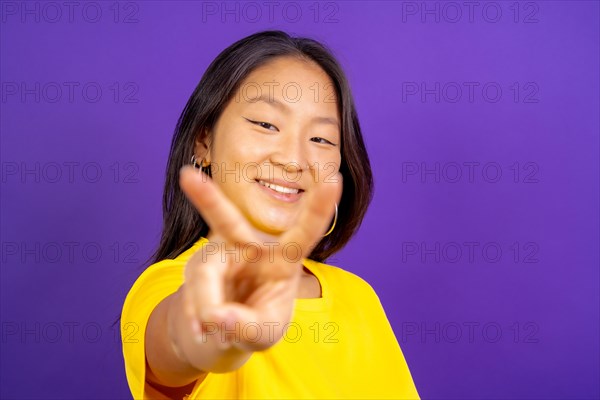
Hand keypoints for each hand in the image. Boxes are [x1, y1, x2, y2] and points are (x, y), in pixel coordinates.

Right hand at [176, 165, 341, 353]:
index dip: (319, 208)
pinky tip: (204, 327)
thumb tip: (217, 317)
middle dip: (208, 199)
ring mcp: (219, 253)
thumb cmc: (257, 323)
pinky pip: (190, 292)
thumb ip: (247, 328)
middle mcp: (249, 246)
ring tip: (212, 330)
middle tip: (187, 176)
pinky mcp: (198, 265)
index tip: (333, 179)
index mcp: (283, 259)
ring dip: (206, 308)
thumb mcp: (263, 335)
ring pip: (204, 276)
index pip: (304, 233)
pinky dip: (196, 316)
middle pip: (229, 222)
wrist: (226, 329)